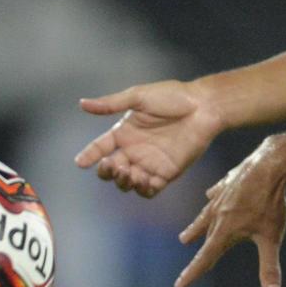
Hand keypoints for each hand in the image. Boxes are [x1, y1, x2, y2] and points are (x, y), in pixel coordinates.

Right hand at [74, 80, 224, 197]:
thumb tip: (81, 104)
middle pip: (111, 170)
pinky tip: (143, 181)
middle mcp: (134, 150)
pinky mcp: (166, 174)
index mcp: (125, 132)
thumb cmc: (173, 97)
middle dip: (107, 172)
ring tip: (129, 172)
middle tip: (113, 166)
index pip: (100, 147)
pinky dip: (142, 190)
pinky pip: (149, 190)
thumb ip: (111, 104)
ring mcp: (149, 163)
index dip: (89, 155)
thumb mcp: (139, 97)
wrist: (204, 107)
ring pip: (127, 183)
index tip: (81, 162)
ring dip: (123, 182)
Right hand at [173, 137, 285, 286]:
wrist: (270, 164)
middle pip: (205, 238)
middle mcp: (217, 215)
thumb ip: (270, 268)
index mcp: (225, 230)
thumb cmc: (271, 203)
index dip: (192, 274)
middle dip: (197, 252)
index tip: (179, 286)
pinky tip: (210, 196)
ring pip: (205, 216)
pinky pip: (216, 193)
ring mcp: (221, 197)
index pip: (205, 258)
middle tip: (190, 265)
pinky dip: (212, 198)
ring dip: (196, 228)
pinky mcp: (228, 182)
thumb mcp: (271, 238)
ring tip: (185, 237)